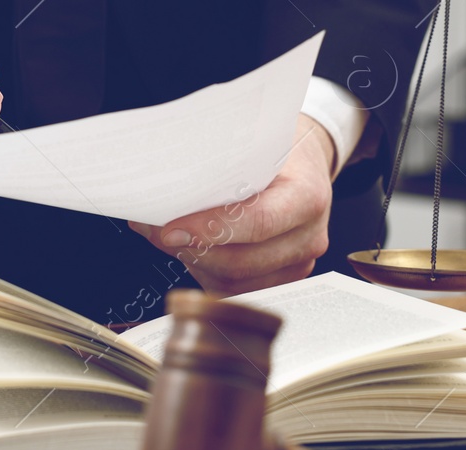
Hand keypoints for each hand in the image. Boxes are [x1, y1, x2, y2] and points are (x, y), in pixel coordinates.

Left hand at [130, 115, 336, 295]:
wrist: (307, 164)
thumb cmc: (280, 152)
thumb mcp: (256, 145)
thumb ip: (217, 169)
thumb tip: (160, 195)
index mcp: (308, 196)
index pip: (258, 221)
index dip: (209, 229)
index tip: (171, 228)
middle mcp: (308, 236)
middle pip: (242, 262)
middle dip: (192, 250)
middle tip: (157, 232)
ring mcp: (297, 262)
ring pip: (235, 281)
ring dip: (194, 263)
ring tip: (167, 238)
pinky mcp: (282, 278)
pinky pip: (236, 288)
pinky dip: (205, 272)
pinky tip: (190, 250)